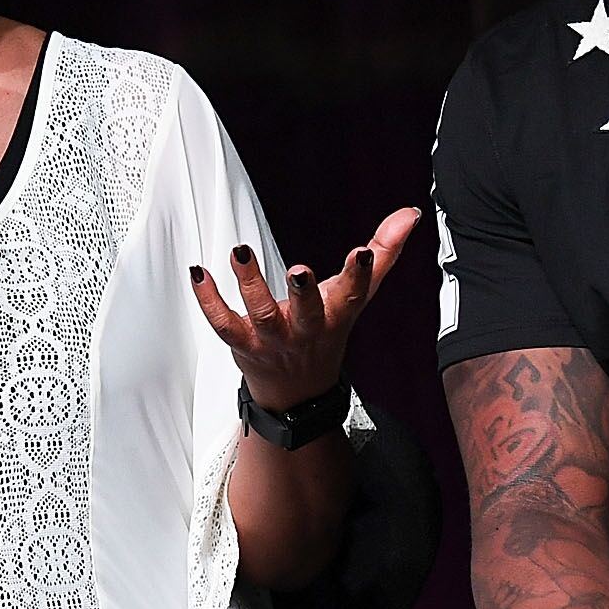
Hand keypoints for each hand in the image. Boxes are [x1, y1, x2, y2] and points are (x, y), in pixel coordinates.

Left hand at [193, 208, 419, 411]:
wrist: (297, 394)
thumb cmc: (326, 335)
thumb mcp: (356, 297)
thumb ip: (382, 254)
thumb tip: (407, 215)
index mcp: (336, 317)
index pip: (353, 295)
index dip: (360, 274)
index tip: (363, 252)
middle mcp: (305, 331)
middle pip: (307, 314)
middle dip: (304, 293)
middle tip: (300, 269)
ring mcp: (272, 339)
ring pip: (261, 314)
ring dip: (250, 283)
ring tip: (240, 252)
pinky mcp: (242, 343)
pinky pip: (222, 322)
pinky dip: (209, 300)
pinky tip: (200, 273)